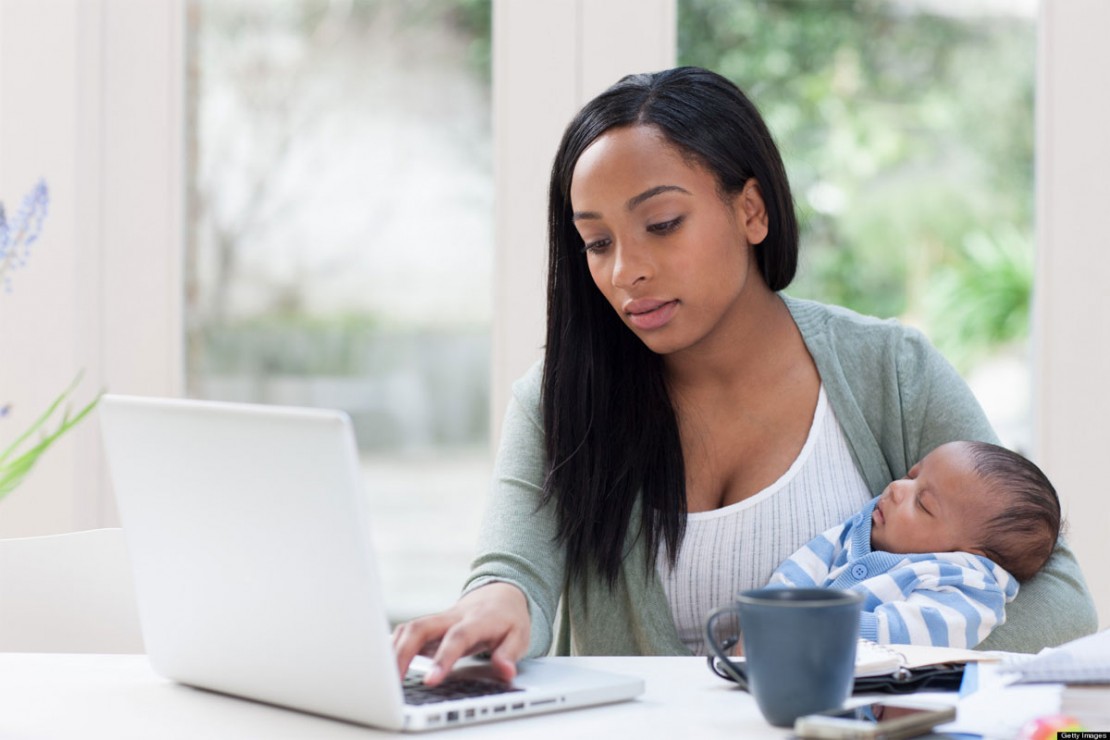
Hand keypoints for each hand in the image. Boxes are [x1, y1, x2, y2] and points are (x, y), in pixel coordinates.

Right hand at [392, 582, 530, 685]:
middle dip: (403, 653)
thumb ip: (509, 654)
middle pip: (421, 628)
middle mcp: (453, 617)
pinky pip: (407, 631)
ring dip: (394, 650)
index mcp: (477, 620)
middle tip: (394, 681)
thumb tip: (506, 671)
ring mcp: (439, 619)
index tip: (431, 680)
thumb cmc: (509, 618)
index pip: (457, 637)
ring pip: (409, 628)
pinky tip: (388, 665)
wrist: (500, 594)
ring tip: (387, 678)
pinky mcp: (430, 625)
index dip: (442, 658)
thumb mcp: (520, 636)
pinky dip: (394, 646)